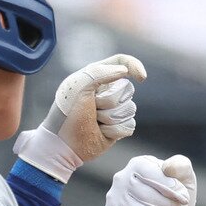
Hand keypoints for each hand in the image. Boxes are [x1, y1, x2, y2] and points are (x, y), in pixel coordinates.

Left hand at [14, 54, 146, 181]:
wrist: (64, 144)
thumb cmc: (67, 113)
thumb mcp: (79, 87)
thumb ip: (100, 73)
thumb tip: (124, 72)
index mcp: (96, 76)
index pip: (121, 62)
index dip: (134, 66)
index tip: (141, 77)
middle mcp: (107, 91)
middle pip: (128, 89)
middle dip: (109, 101)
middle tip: (92, 107)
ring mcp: (114, 110)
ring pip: (130, 109)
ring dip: (110, 117)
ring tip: (94, 121)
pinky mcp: (118, 127)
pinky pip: (129, 125)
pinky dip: (114, 131)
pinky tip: (101, 132)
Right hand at [102, 154, 196, 205]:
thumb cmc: (175, 200)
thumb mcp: (186, 181)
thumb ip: (181, 167)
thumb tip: (168, 167)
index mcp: (139, 164)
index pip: (151, 173)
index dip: (171, 189)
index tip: (184, 198)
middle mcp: (121, 178)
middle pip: (145, 194)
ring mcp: (113, 198)